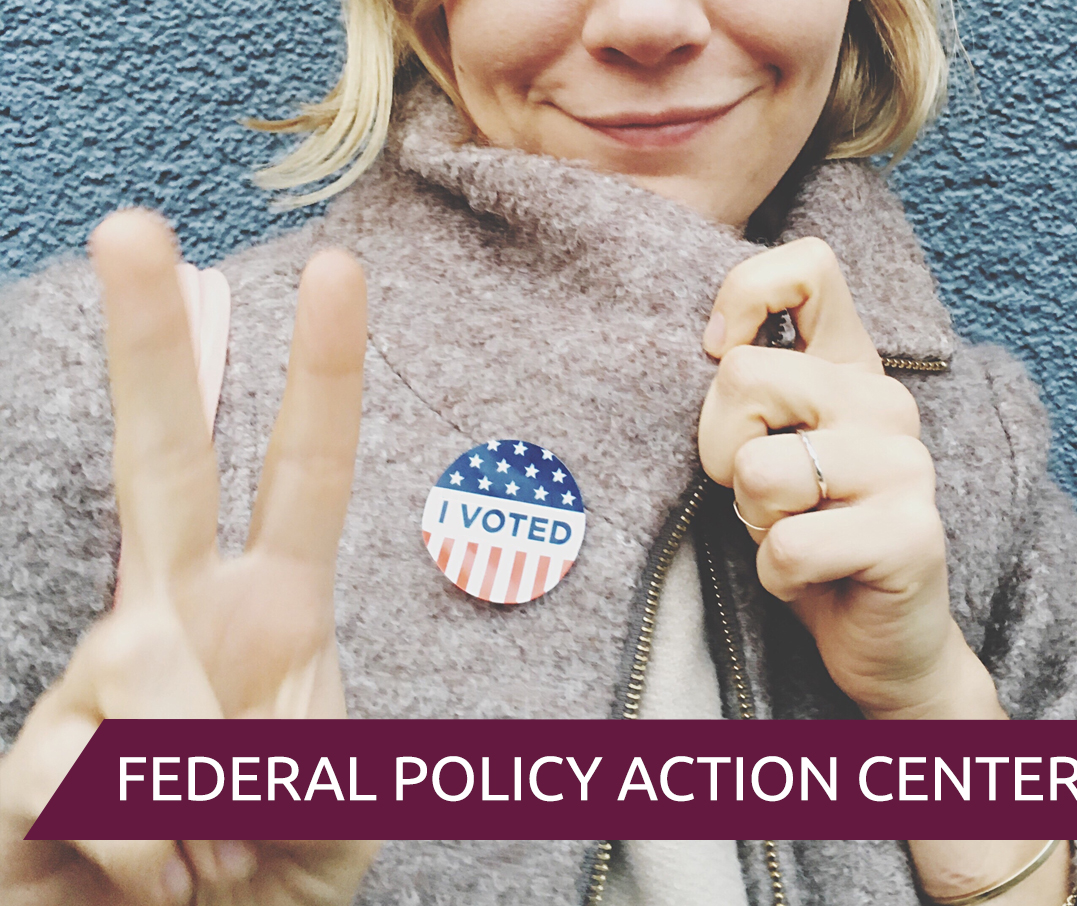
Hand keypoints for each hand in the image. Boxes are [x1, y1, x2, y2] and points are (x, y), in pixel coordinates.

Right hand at [0, 211, 377, 904]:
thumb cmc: (278, 877)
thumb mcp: (344, 815)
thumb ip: (322, 757)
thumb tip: (237, 722)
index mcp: (278, 612)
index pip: (305, 473)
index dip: (324, 376)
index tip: (338, 267)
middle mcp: (182, 620)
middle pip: (164, 462)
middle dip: (151, 348)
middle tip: (132, 224)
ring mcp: (99, 682)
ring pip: (146, 660)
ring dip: (213, 787)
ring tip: (220, 861)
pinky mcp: (30, 762)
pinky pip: (93, 775)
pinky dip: (155, 852)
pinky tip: (155, 883)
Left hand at [698, 238, 999, 719]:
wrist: (879, 636)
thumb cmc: (808, 534)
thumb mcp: (770, 448)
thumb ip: (755, 390)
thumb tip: (715, 346)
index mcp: (850, 369)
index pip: (808, 266)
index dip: (744, 297)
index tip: (721, 356)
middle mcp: (885, 402)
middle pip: (742, 375)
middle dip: (721, 451)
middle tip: (763, 496)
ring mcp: (905, 467)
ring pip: (756, 469)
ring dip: (753, 521)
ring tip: (794, 533)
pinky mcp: (910, 536)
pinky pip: (786, 546)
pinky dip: (777, 575)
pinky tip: (814, 577)